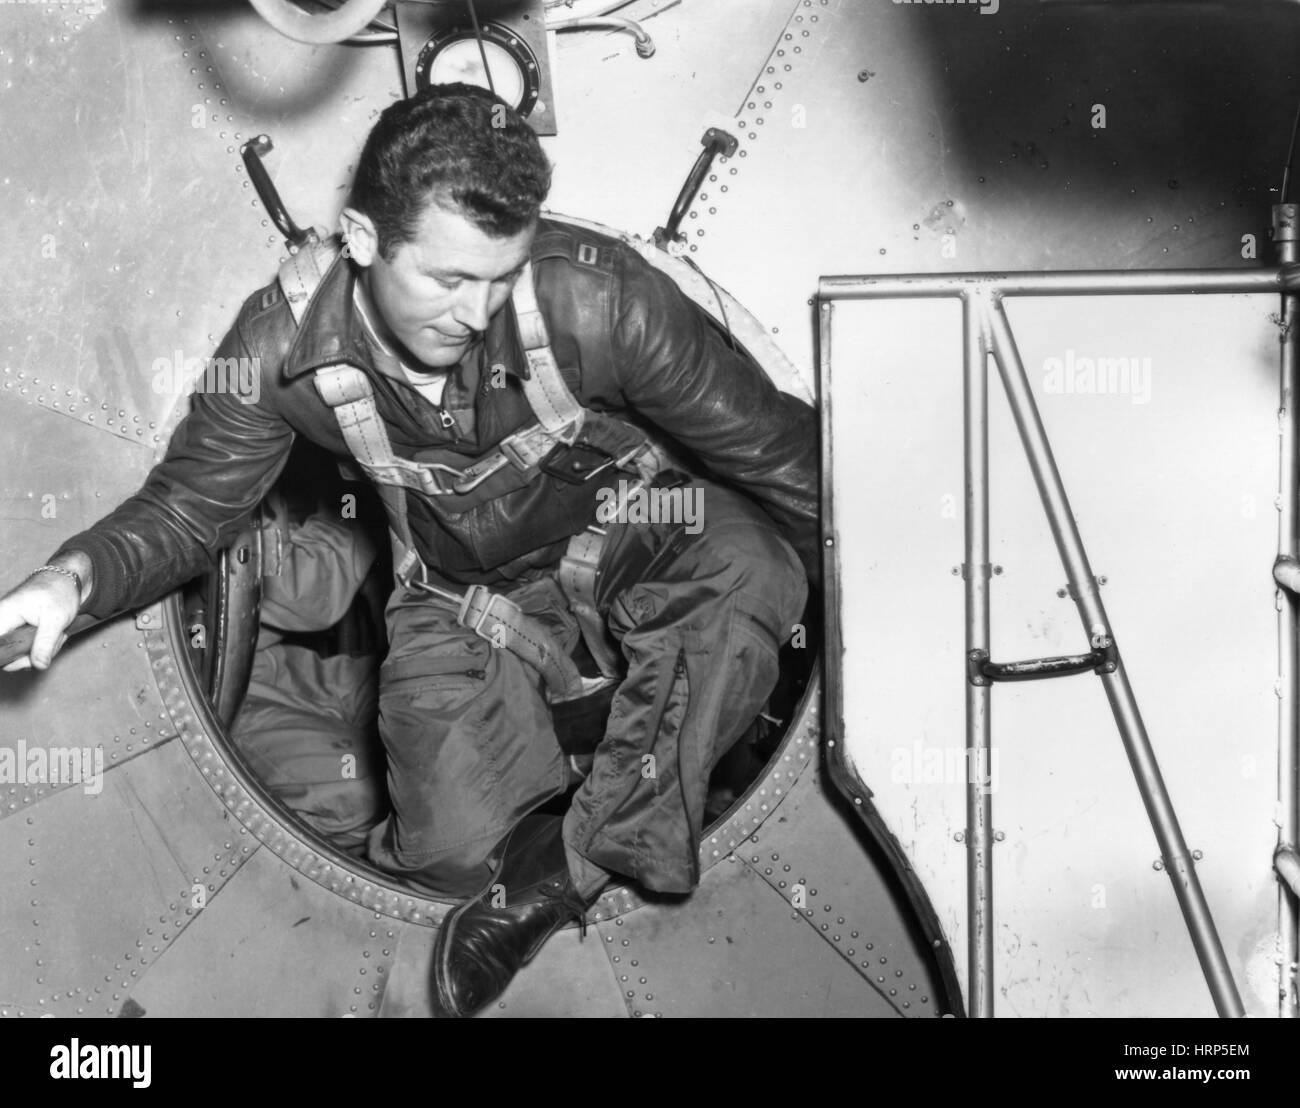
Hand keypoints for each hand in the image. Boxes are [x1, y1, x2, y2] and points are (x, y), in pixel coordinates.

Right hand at [0, 554, 89, 671]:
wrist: (68, 580)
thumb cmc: (59, 592)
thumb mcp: (56, 619)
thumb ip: (45, 644)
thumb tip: (38, 666)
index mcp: (3, 615)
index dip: (9, 655)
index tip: (24, 656)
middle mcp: (3, 622)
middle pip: (10, 654)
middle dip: (36, 653)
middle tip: (54, 639)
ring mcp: (12, 628)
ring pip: (22, 654)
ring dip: (44, 648)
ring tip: (57, 632)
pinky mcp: (21, 632)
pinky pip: (30, 648)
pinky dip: (45, 645)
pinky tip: (55, 633)